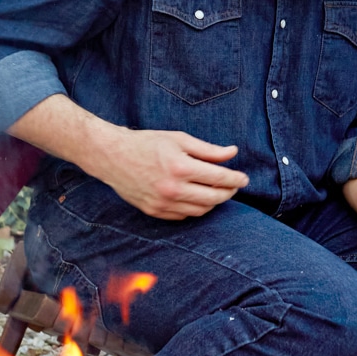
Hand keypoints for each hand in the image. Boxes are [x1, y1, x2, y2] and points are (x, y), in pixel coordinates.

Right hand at [101, 128, 248, 219]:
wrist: (113, 156)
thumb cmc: (147, 143)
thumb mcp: (179, 140)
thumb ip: (208, 150)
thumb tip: (233, 153)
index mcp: (180, 167)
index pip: (219, 178)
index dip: (236, 179)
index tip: (244, 178)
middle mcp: (173, 189)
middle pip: (213, 198)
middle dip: (228, 192)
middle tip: (234, 185)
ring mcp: (163, 203)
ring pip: (200, 211)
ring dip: (213, 202)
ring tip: (216, 191)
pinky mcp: (155, 212)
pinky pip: (183, 216)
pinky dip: (195, 208)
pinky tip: (197, 198)